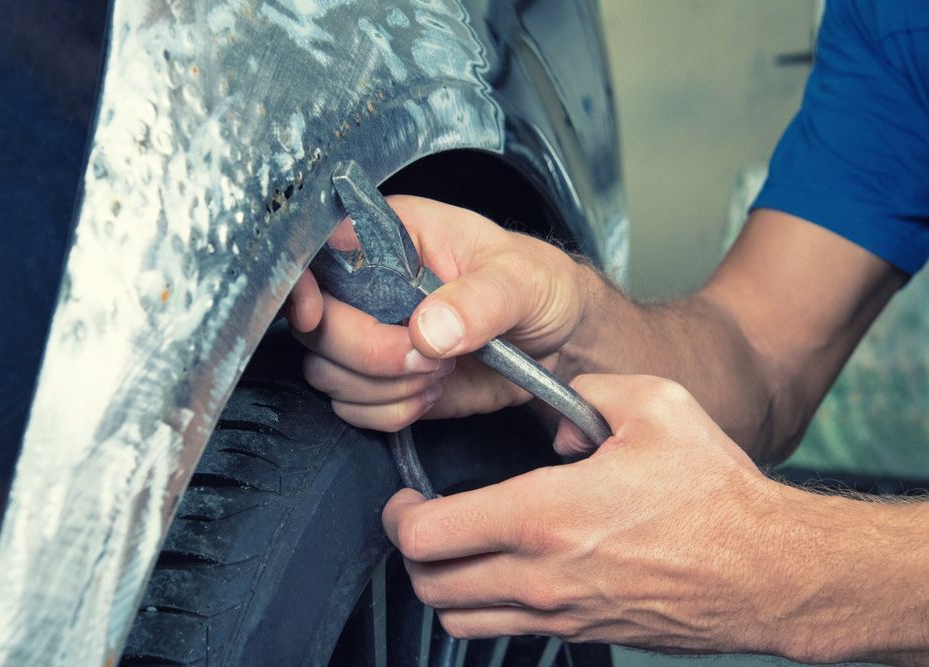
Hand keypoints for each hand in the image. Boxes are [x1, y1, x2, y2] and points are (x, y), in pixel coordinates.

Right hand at [285, 195, 592, 430]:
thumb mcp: (522, 279)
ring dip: (384, 388)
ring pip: (327, 372)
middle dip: (369, 353)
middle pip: (316, 325)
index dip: (301, 286)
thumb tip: (429, 328)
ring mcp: (369, 334)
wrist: (560, 341)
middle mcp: (366, 283)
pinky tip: (432, 392)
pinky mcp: (381, 381)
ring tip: (440, 371)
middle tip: (428, 357)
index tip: (314, 314)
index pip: (316, 253)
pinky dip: (391, 412)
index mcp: (389, 235)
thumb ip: (479, 300)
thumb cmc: (541, 287)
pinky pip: (353, 408)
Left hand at [381, 374, 790, 654]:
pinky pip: (504, 631)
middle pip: (429, 584)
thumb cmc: (716, 493)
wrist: (769, 572)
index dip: (401, 514)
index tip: (406, 497)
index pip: (428, 534)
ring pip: (457, 619)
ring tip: (456, 548)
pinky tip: (503, 571)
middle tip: (422, 520)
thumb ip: (589, 392)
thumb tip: (555, 413)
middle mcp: (540, 575)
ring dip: (443, 584)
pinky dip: (484, 607)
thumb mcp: (656, 405)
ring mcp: (559, 614)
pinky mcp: (581, 634)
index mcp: (545, 514)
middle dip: (412, 550)